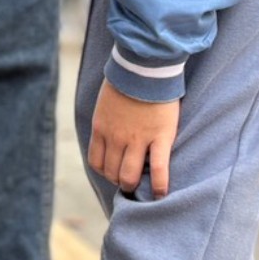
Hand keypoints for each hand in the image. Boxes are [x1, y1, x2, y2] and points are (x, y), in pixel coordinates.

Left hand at [89, 81, 180, 197]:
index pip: (96, 161)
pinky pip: (159, 169)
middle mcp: (116, 138)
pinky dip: (159, 185)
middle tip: (129, 181)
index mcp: (101, 128)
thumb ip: (107, 119)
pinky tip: (161, 193)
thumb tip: (110, 130)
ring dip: (134, 185)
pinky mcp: (159, 137)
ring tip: (143, 189)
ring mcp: (137, 139)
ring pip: (129, 175)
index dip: (105, 172)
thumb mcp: (106, 101)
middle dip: (119, 181)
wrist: (145, 66)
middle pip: (112, 172)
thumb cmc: (127, 79)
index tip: (114, 172)